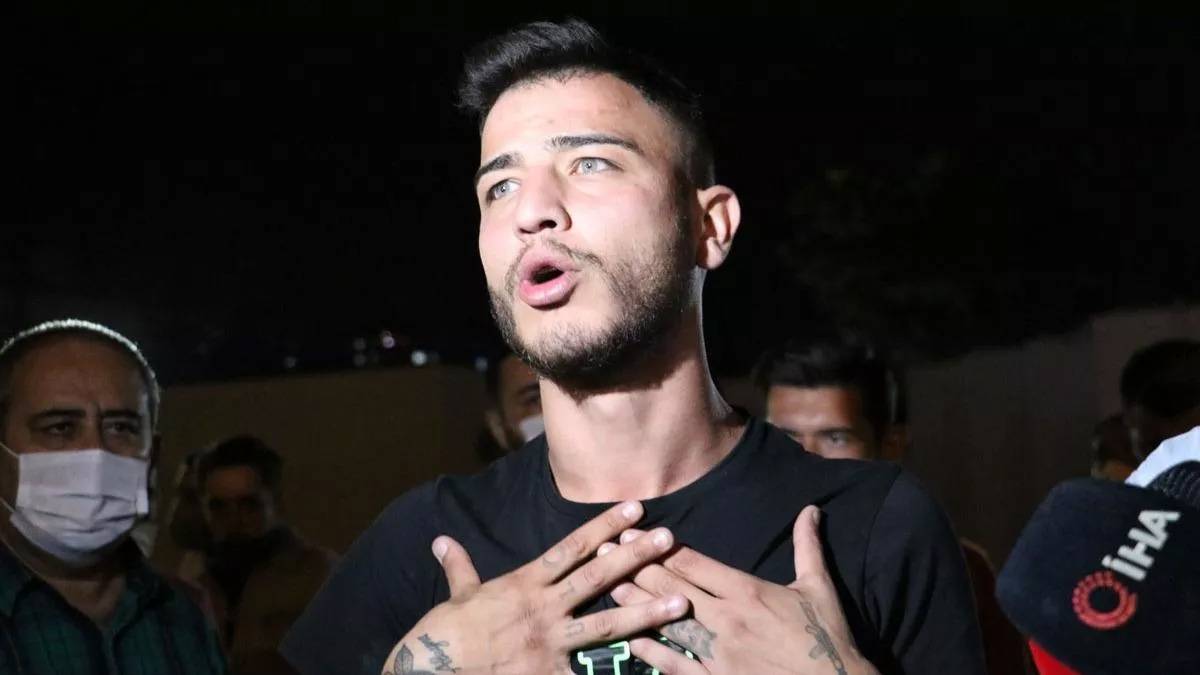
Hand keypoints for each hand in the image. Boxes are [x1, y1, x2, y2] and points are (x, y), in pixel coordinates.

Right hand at [381, 501, 690, 674]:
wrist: (431, 668)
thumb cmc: (445, 634)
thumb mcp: (456, 596)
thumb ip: (459, 568)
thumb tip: (442, 541)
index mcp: (524, 584)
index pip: (571, 548)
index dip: (604, 527)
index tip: (634, 508)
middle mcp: (542, 608)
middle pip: (596, 577)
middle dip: (635, 557)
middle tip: (668, 539)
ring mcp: (548, 643)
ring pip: (605, 624)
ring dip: (645, 613)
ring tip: (680, 602)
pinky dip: (615, 674)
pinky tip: (649, 665)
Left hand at [606, 505, 878, 674]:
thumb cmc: (827, 638)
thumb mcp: (819, 588)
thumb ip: (808, 547)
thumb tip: (810, 510)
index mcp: (747, 592)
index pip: (694, 564)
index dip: (660, 547)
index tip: (633, 532)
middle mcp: (726, 619)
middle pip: (671, 588)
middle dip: (637, 567)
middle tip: (606, 551)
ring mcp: (718, 653)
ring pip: (666, 623)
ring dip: (635, 605)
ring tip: (607, 588)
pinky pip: (676, 665)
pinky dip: (651, 653)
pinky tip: (630, 642)